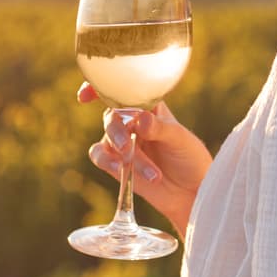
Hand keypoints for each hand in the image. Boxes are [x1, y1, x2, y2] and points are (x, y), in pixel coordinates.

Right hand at [78, 82, 212, 236]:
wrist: (190, 190)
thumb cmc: (189, 157)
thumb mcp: (180, 139)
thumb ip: (160, 128)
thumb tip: (140, 118)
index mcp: (149, 106)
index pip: (124, 90)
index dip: (102, 87)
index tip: (86, 95)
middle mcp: (132, 120)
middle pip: (112, 116)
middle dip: (117, 131)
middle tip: (128, 147)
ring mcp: (123, 141)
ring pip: (108, 138)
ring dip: (121, 152)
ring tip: (139, 168)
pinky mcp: (116, 162)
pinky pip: (100, 156)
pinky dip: (107, 161)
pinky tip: (120, 170)